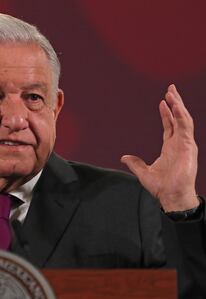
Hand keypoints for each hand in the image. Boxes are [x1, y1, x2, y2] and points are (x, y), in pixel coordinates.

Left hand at [121, 84, 198, 211]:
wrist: (171, 195)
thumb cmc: (162, 186)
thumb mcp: (143, 172)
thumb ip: (135, 163)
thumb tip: (123, 158)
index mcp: (170, 147)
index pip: (170, 125)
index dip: (167, 113)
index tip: (162, 101)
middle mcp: (179, 143)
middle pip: (178, 118)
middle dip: (175, 103)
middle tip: (171, 88)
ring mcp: (185, 144)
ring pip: (184, 119)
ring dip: (178, 105)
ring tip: (171, 93)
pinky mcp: (188, 146)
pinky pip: (186, 126)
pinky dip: (181, 115)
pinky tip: (176, 105)